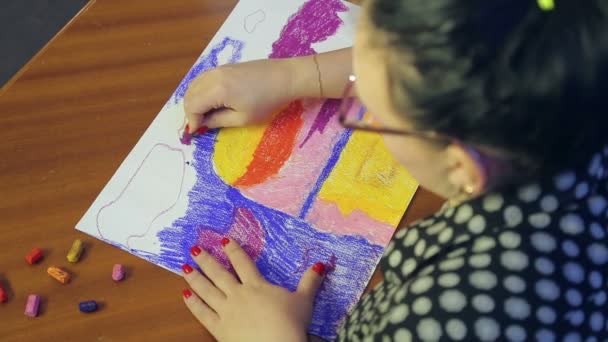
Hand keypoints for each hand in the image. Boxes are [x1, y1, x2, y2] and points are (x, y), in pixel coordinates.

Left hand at [181, 238, 325, 341]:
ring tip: (184, 266)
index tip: (222, 240)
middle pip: (219, 273)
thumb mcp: (304, 300)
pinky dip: (193, 303)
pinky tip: (185, 295)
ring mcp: (226, 311)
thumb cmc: (291, 324)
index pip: (242, 263)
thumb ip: (310, 281)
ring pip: (206, 290)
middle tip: (194, 248)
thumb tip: (322, 264)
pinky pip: (202, 313)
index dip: (232, 250)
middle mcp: (238, 295)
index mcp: (256, 286)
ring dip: (195, 277)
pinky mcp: (219, 328)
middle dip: (206, 259)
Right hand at [183, 58, 295, 132]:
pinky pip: (203, 79)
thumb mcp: (243, 118)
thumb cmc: (267, 101)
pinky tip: (211, 102)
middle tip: (199, 125)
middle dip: (190, 111)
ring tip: (204, 115)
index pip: (192, 106)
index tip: (197, 133)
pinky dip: (201, 91)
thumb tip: (203, 124)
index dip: (192, 121)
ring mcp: (218, 69)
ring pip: (194, 85)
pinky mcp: (224, 67)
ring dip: (194, 101)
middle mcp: (213, 76)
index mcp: (216, 89)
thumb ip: (219, 121)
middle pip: (189, 94)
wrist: (285, 77)